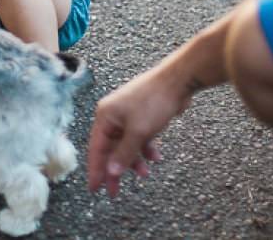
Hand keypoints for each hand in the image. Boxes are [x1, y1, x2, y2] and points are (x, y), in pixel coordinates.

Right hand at [86, 66, 187, 196]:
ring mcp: (127, 116)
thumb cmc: (153, 102)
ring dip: (134, 160)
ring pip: (126, 145)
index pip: (96, 148)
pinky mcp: (141, 116)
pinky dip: (145, 149)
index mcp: (105, 116)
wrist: (177, 81)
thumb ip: (124, 154)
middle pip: (110, 149)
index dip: (96, 170)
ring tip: (145, 173)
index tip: (95, 189)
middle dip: (115, 169)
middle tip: (115, 191)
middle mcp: (112, 116)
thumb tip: (111, 172)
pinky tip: (156, 156)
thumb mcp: (138, 132)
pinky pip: (138, 138)